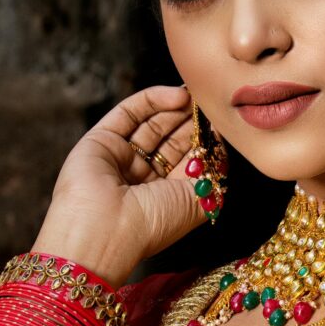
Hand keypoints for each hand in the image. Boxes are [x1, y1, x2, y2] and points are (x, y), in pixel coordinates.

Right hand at [31, 84, 208, 281]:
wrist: (105, 231)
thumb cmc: (153, 225)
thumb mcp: (198, 201)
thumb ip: (213, 173)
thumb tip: (220, 146)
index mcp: (163, 196)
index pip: (188, 160)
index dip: (206, 141)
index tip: (222, 122)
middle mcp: (141, 177)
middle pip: (171, 139)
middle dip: (192, 120)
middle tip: (210, 101)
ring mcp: (120, 157)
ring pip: (152, 123)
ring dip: (176, 107)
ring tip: (197, 94)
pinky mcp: (101, 139)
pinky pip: (130, 112)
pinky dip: (154, 100)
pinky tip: (177, 95)